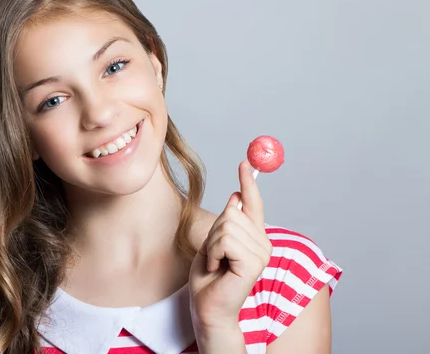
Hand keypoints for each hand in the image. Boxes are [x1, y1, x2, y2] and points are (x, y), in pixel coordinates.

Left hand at [189, 160, 272, 329]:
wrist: (208, 307)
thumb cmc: (209, 279)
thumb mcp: (214, 242)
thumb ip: (228, 222)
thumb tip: (235, 197)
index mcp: (254, 237)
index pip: (253, 204)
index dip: (249, 182)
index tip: (244, 162)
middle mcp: (262, 243)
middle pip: (232, 211)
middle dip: (214, 231)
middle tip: (214, 256)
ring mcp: (261, 252)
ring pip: (227, 224)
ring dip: (212, 244)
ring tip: (216, 263)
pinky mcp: (254, 262)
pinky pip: (225, 240)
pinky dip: (213, 253)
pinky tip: (217, 268)